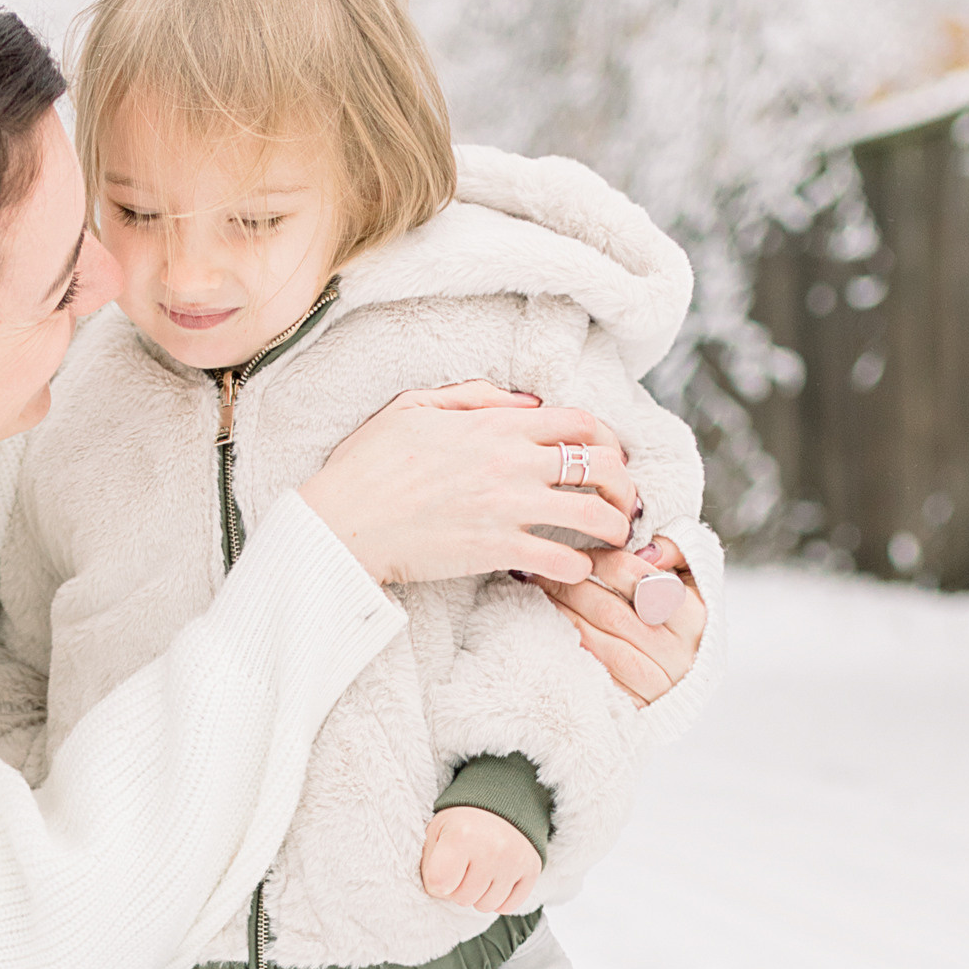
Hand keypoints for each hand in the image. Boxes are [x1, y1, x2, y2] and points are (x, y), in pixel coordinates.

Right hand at [298, 384, 639, 585]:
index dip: (606, 439)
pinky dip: (579, 567)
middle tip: (623, 501)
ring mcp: (509, 507)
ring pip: (594, 514)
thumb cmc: (369, 465)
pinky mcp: (498, 550)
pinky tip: (575, 569)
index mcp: (496, 425)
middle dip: (624, 484)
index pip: (579, 422)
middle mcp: (513, 462)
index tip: (609, 457)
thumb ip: (475, 398)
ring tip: (613, 540)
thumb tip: (526, 402)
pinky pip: (563, 559)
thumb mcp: (415, 407)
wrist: (343, 521)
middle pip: (601, 466)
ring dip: (613, 528)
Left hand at [419, 807, 543, 912]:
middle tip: (463, 868)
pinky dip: (499, 899)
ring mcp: (514, 861)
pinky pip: (508, 907)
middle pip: (463, 899)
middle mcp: (491, 849)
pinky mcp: (532, 869)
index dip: (437, 882)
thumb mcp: (436, 832)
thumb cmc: (463, 823)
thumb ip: (430, 865)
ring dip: (479, 895)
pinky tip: (496, 879)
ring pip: (486, 906)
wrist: (502, 804)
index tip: (442, 869)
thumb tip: (439, 893)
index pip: (440, 886)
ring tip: (479, 872)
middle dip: (458, 889)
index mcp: (461, 837)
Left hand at [539, 535, 707, 705]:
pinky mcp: (628, 702)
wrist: (687, 681)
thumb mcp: (692, 582)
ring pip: (592, 640)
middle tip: (544, 571)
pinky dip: (564, 643)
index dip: (601, 561)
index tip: (578, 555)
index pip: (637, 578)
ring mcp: (650, 681)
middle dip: (570, 587)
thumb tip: (645, 547)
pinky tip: (548, 625)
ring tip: (539, 592)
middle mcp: (674, 651)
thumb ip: (675, 552)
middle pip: (609, 611)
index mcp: (693, 616)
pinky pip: (586, 669)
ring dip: (559, 613)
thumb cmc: (682, 621)